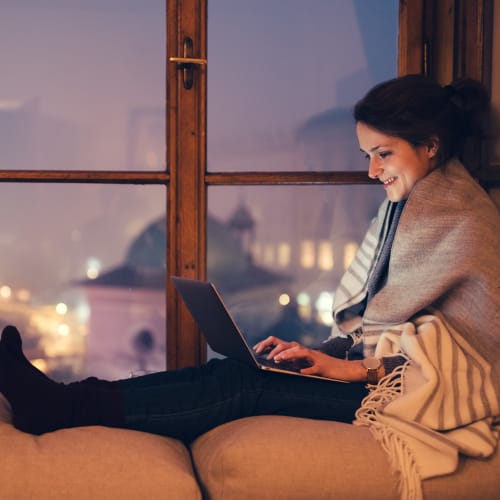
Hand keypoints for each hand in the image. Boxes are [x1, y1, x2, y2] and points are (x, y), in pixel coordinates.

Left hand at [254, 336, 368, 381]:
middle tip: (265, 356)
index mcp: (298, 350)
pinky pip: (314, 367)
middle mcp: (305, 351)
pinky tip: (301, 372)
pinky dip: (307, 369)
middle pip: (287, 343)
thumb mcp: (304, 364)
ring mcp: (314, 357)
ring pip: (299, 351)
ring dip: (287, 355)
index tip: (256, 349)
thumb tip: (275, 361)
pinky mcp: (323, 366)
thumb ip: (292, 361)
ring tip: (277, 360)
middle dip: (274, 348)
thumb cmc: (322, 368)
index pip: (280, 343)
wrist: (344, 370)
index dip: (268, 344)